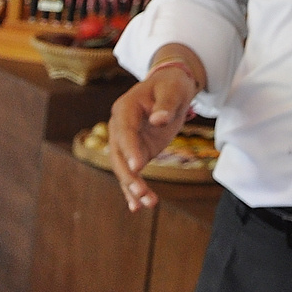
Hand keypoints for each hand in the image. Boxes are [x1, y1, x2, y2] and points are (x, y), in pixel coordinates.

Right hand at [106, 53, 203, 212]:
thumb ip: (166, 104)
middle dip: (129, 175)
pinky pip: (132, 173)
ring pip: (124, 168)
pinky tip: (138, 206)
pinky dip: (134, 190)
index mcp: (125, 109)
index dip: (129, 149)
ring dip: (133, 187)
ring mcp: (126, 142)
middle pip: (118, 155)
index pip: (124, 132)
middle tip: (141, 192)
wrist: (170, 87)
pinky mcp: (135, 153)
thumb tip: (159, 120)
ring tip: (148, 204)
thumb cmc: (171, 85)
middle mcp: (119, 128)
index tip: (138, 166)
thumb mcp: (173, 89)